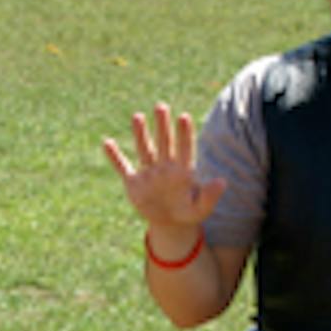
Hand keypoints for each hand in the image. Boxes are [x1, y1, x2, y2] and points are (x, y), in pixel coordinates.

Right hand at [102, 103, 225, 229]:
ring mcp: (149, 173)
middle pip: (164, 142)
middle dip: (162, 126)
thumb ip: (210, 195)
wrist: (169, 224)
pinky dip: (115, 157)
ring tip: (137, 116)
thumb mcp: (201, 208)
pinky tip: (107, 143)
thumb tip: (223, 182)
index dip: (184, 134)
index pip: (184, 148)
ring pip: (145, 149)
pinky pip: (123, 167)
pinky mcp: (134, 183)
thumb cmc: (188, 213)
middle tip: (161, 106)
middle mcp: (165, 167)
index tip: (184, 117)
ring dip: (140, 134)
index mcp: (183, 171)